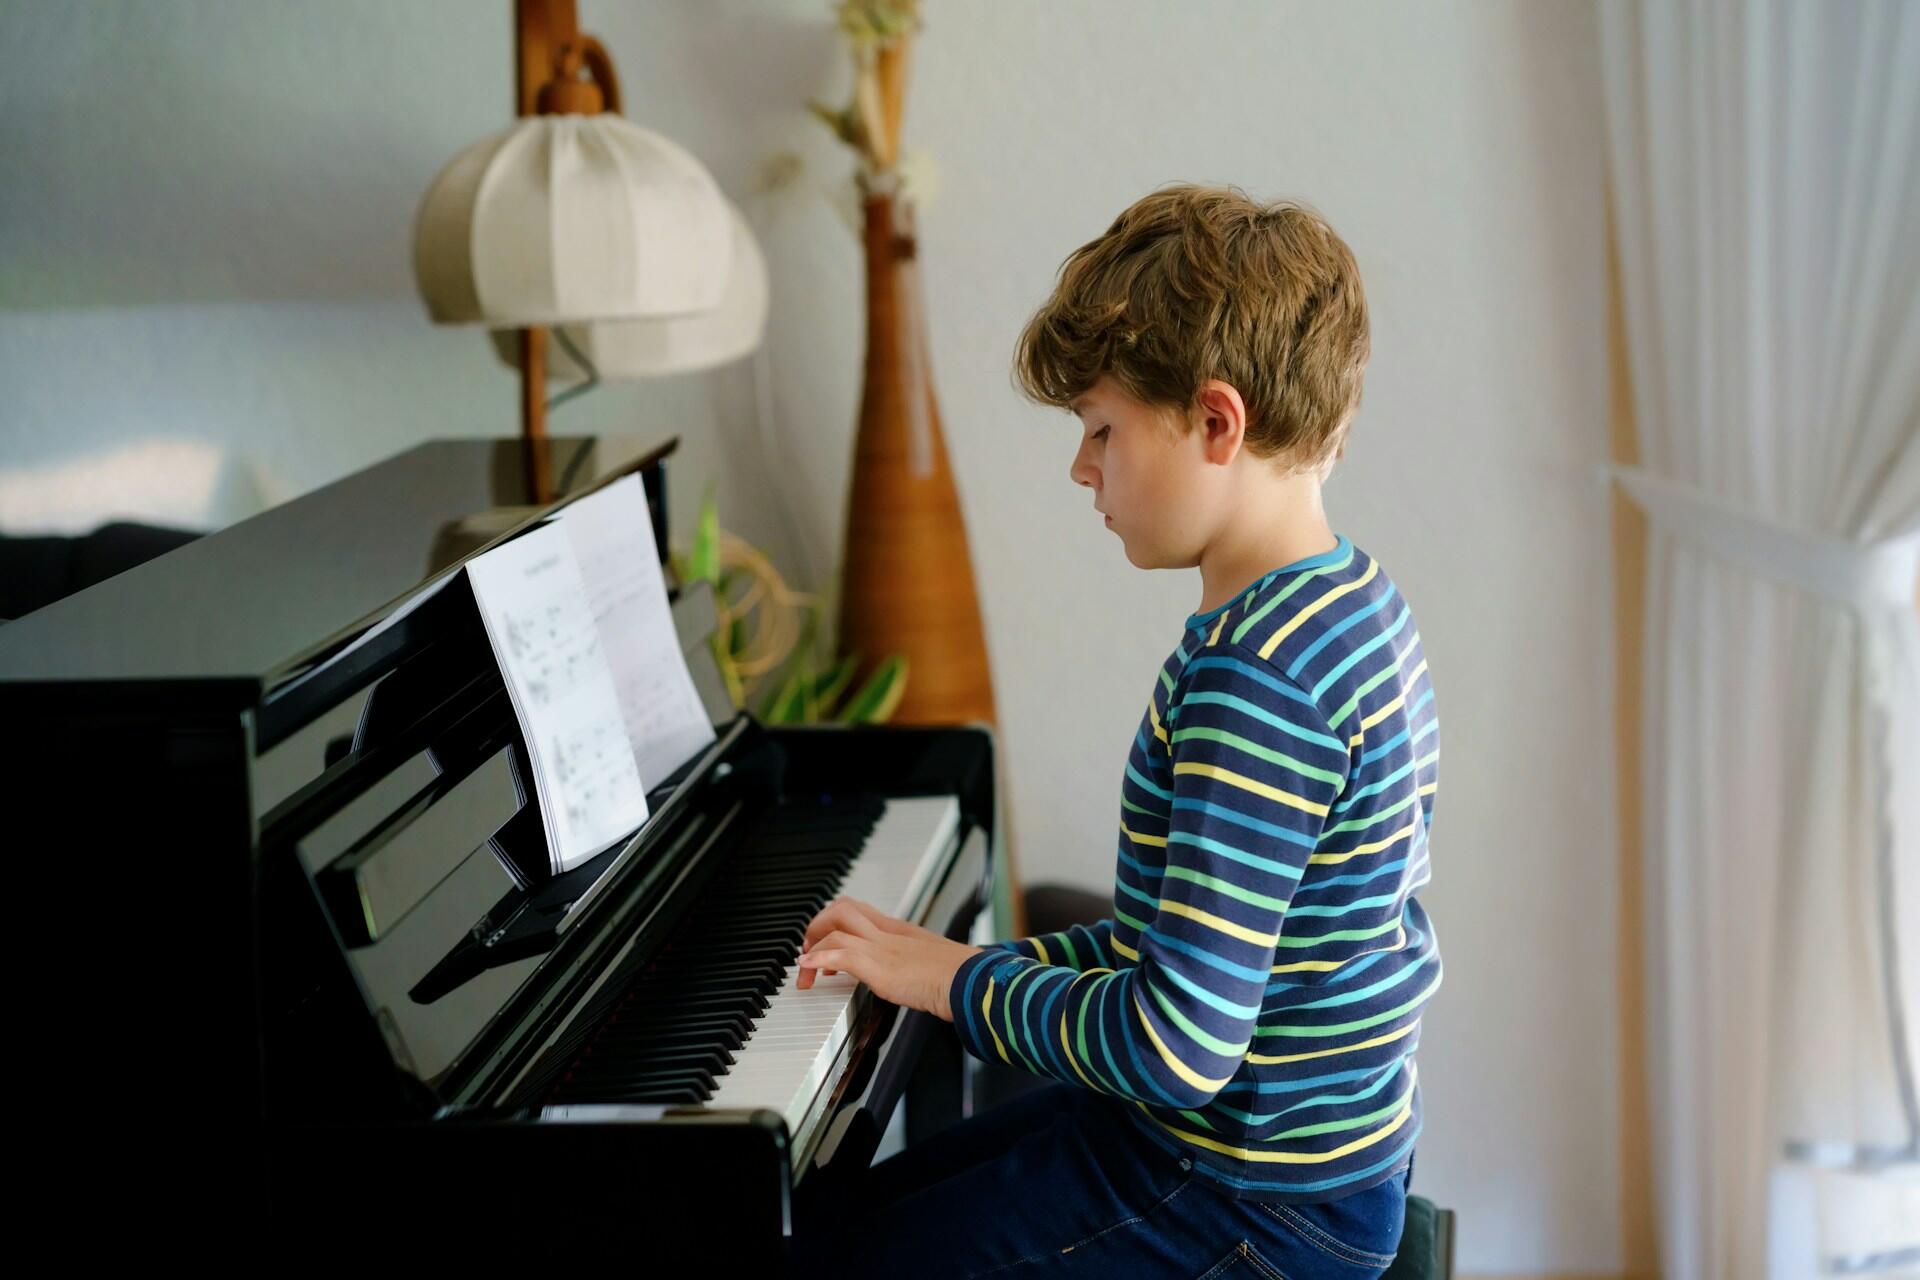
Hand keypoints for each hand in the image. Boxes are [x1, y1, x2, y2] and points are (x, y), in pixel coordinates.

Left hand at [796, 896, 982, 1022]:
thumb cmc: (960, 977)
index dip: (836, 922)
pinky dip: (818, 958)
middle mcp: (888, 933)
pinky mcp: (880, 966)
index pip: (860, 911)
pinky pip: (840, 953)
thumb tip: (913, 978)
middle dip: (818, 925)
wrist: (971, 981)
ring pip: (836, 926)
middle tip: (810, 949)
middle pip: (842, 908)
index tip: (827, 943)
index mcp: (900, 930)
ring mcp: (883, 947)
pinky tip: (808, 968)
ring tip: (805, 968)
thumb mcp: (933, 963)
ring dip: (812, 945)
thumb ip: (917, 964)